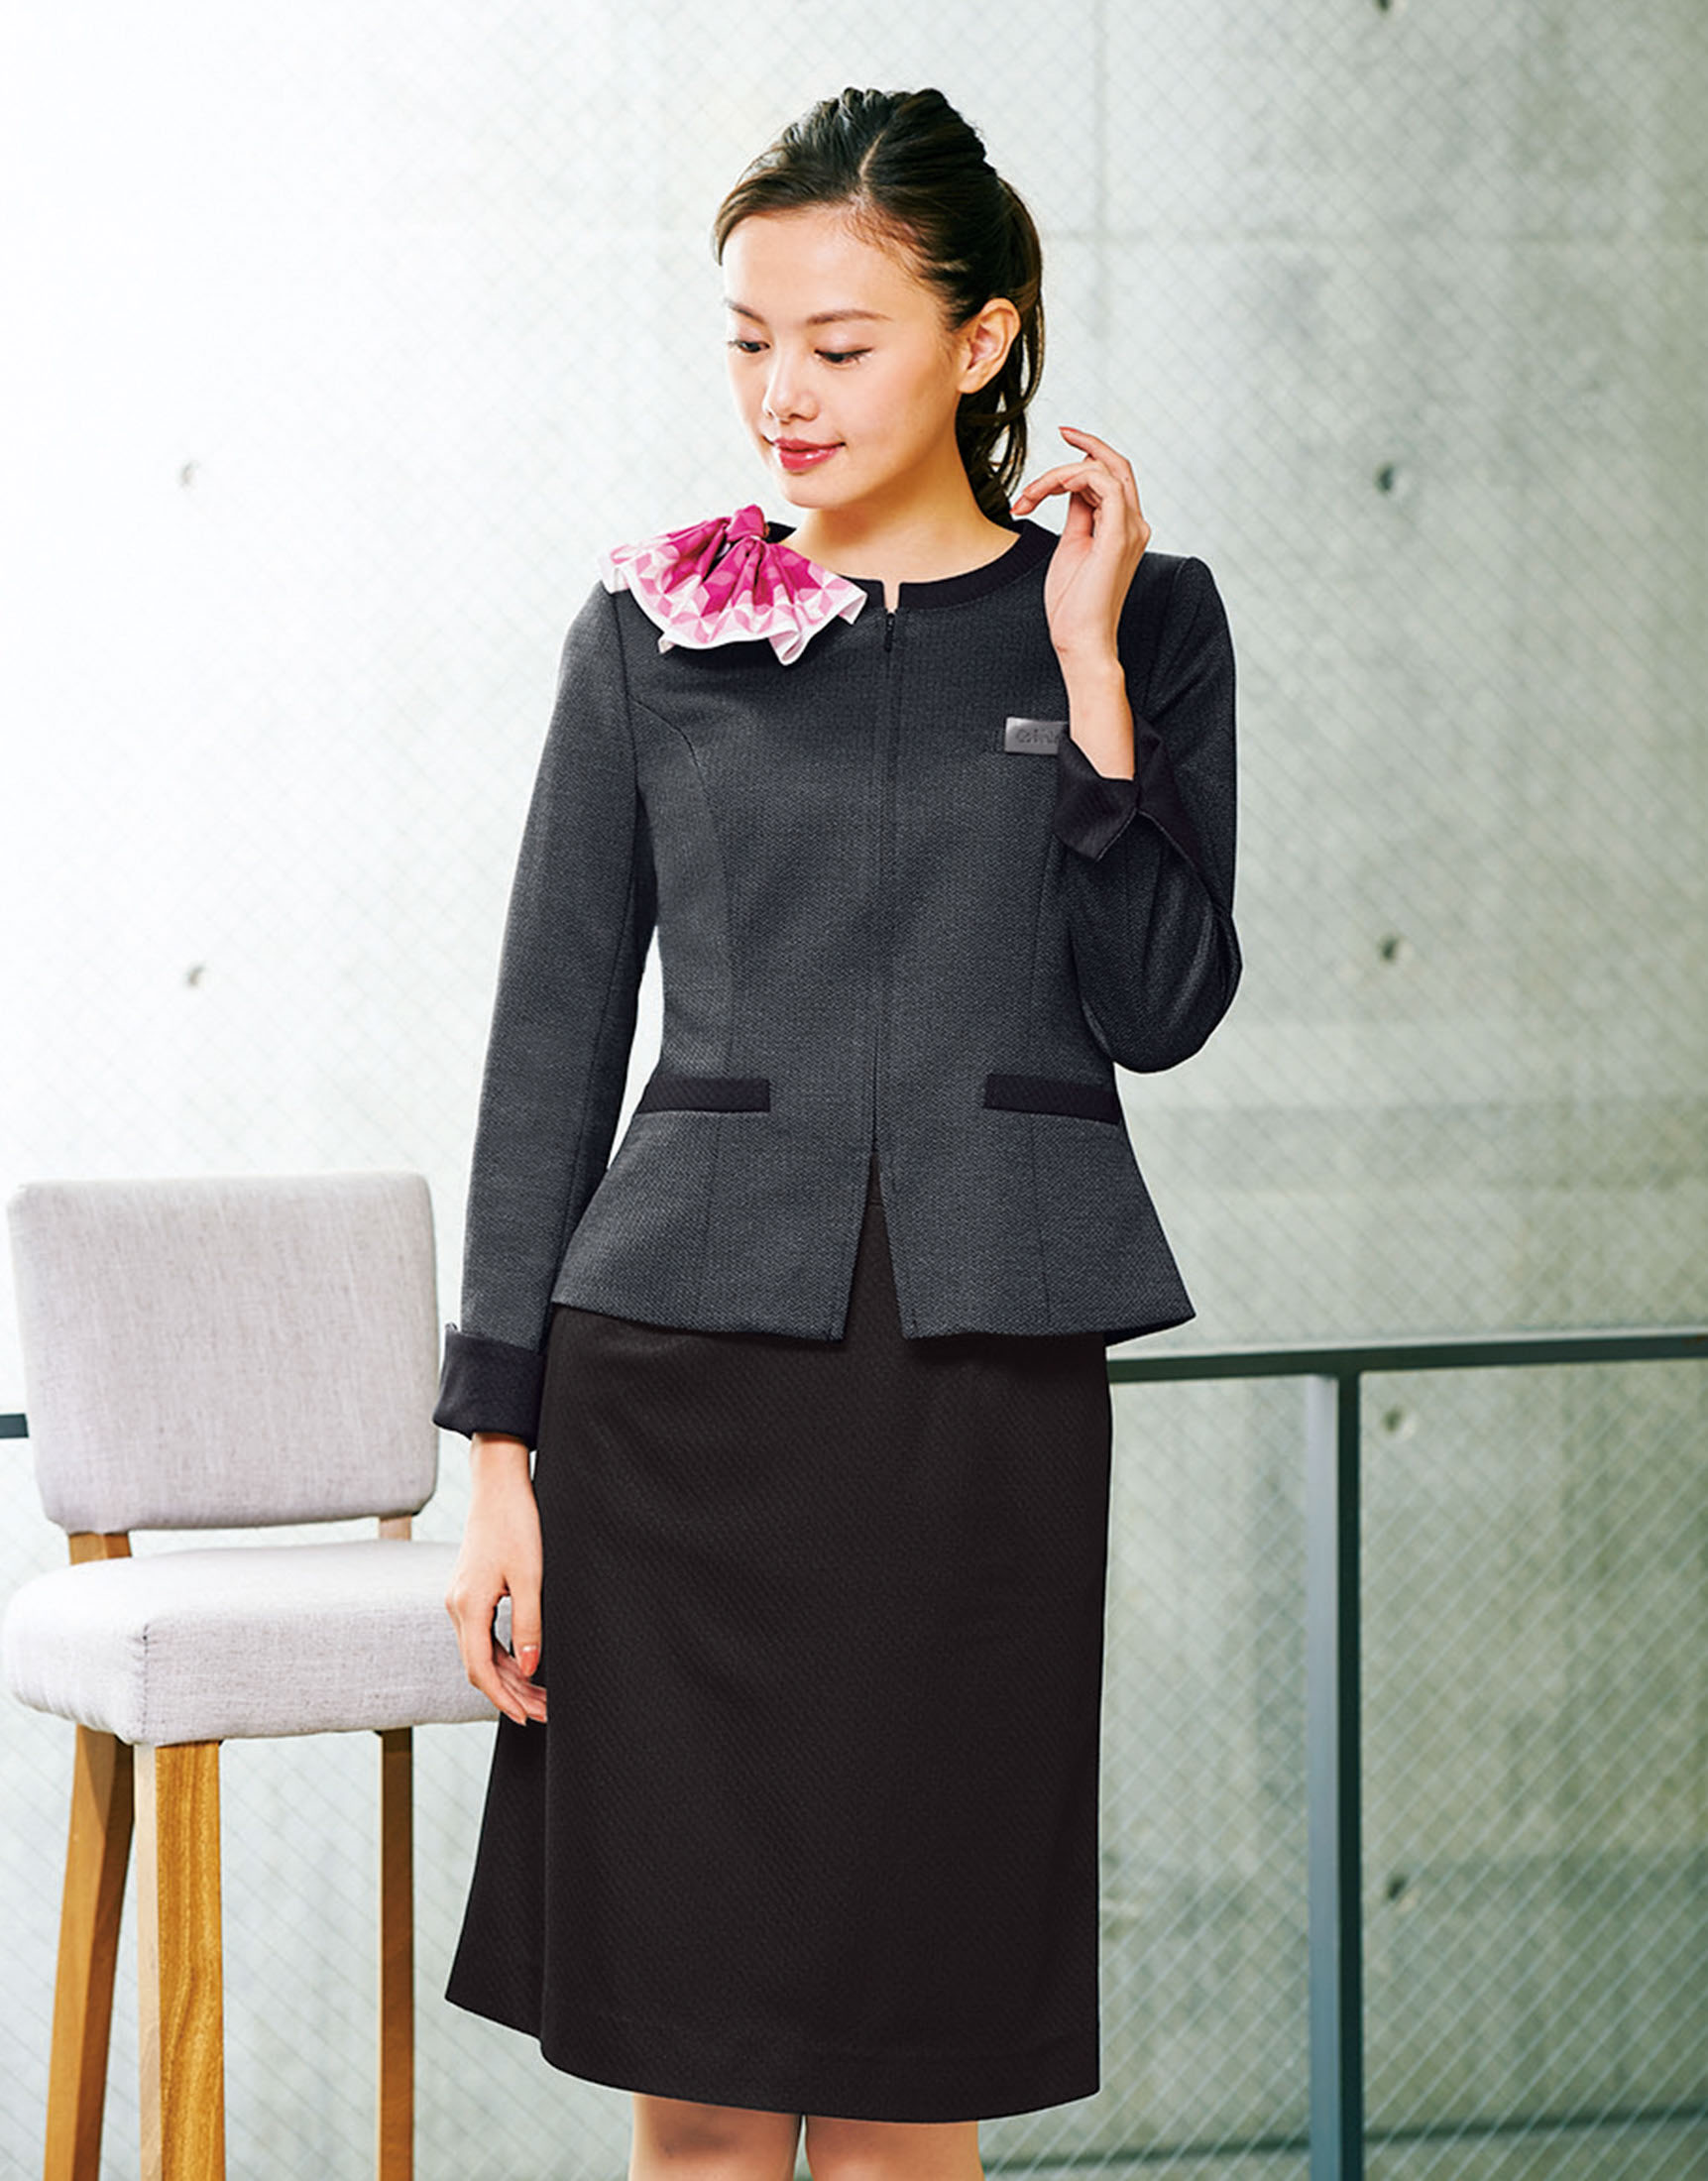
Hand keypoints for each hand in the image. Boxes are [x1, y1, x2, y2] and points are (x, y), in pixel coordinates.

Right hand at [445, 1443, 546, 1726]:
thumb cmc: (516, 1524)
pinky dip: (502, 1655)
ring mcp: (459, 1599)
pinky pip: (481, 1635)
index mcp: (467, 1606)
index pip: (480, 1670)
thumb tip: (531, 1669)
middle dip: (511, 1693)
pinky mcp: (468, 1592)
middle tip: (543, 1712)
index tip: (527, 1718)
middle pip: (479, 1666)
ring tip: (540, 1695)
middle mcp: (456, 1606)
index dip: (503, 1699)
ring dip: (509, 1676)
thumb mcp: (530, 1576)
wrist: (498, 1485)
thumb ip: (529, 1625)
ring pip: (480, 1652)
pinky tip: (524, 1664)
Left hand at [1010, 426, 1150, 665]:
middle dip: (1086, 445)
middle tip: (1061, 432)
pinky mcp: (1119, 536)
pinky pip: (1106, 485)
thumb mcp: (1071, 546)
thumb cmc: (1072, 603)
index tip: (1063, 439)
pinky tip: (1051, 489)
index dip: (1087, 455)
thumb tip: (1068, 489)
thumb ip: (1077, 515)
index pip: (1111, 477)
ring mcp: (1131, 529)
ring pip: (1106, 471)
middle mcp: (1134, 524)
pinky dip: (1076, 477)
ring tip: (1029, 496)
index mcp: (1123, 527)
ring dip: (1061, 473)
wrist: (1080, 640)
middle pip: (1117, 465)